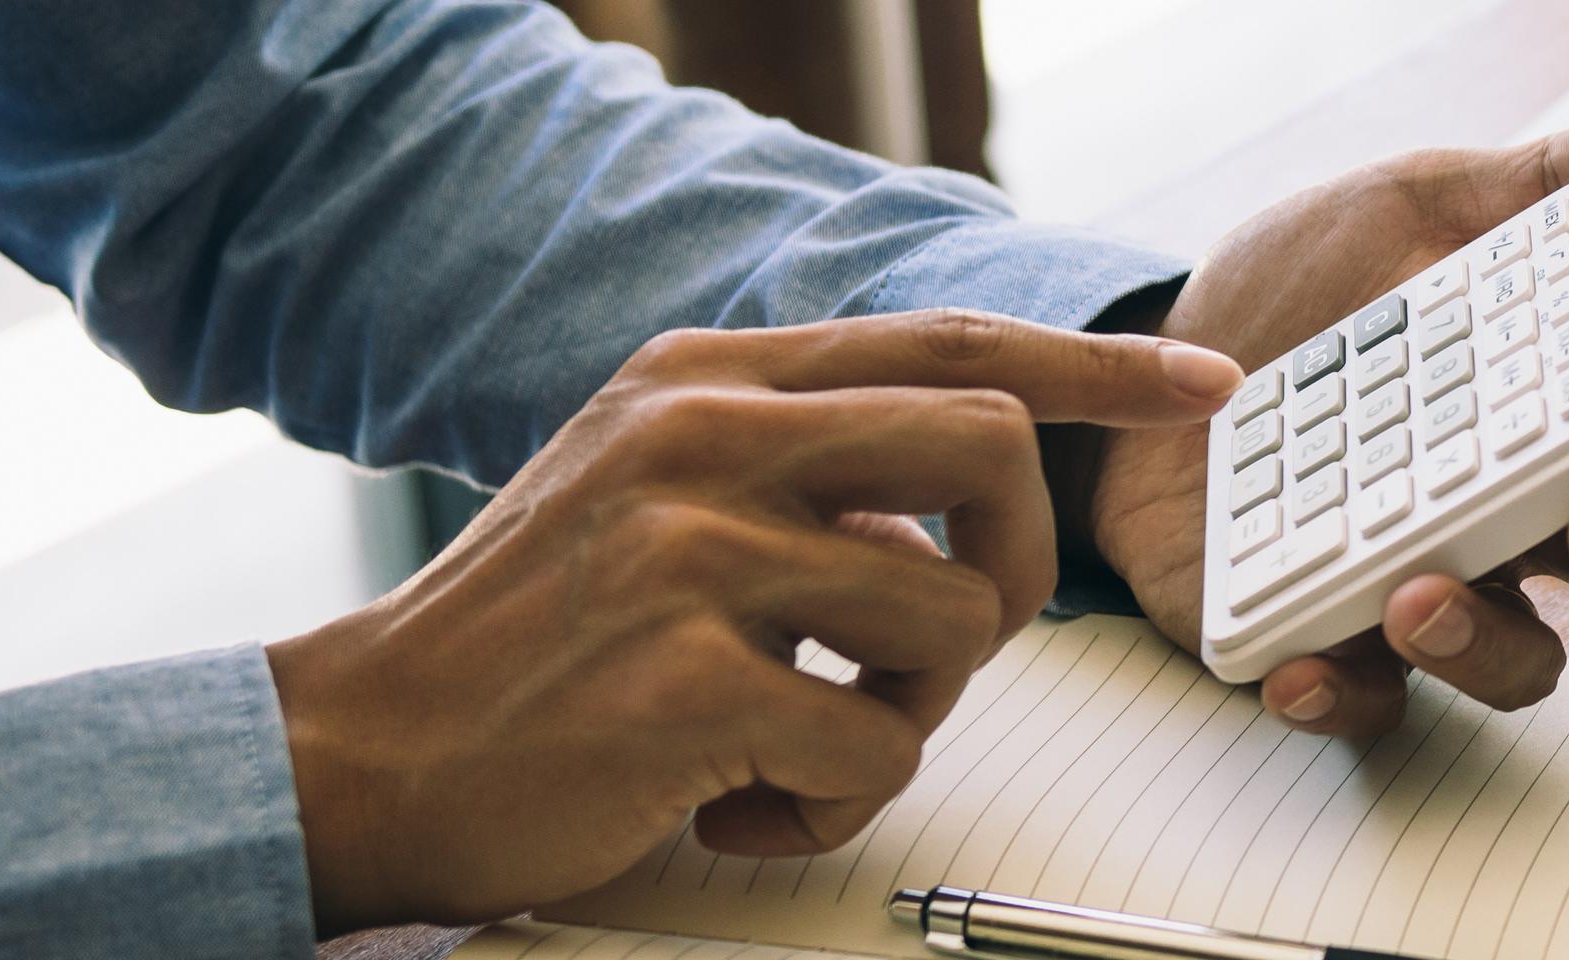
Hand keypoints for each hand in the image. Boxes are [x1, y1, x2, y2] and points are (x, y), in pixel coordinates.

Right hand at [266, 311, 1242, 930]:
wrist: (363, 753)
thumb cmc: (533, 646)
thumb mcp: (653, 488)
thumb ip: (796, 456)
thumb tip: (971, 476)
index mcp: (708, 380)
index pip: (954, 343)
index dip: (1098, 369)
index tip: (1204, 387)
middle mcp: (704, 437)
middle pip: (993, 450)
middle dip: (1009, 571)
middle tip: (932, 656)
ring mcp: (694, 552)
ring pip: (951, 620)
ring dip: (907, 715)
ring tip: (796, 741)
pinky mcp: (689, 678)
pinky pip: (877, 751)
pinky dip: (826, 808)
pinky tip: (729, 803)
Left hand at [1082, 116, 1568, 734]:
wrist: (1132, 375)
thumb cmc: (1287, 302)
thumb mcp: (1404, 207)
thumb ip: (1529, 180)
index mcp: (1547, 406)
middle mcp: (1509, 508)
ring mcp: (1428, 581)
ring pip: (1517, 654)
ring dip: (1487, 640)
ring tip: (1419, 589)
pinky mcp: (1329, 638)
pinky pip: (1368, 702)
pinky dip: (1343, 692)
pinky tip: (1307, 662)